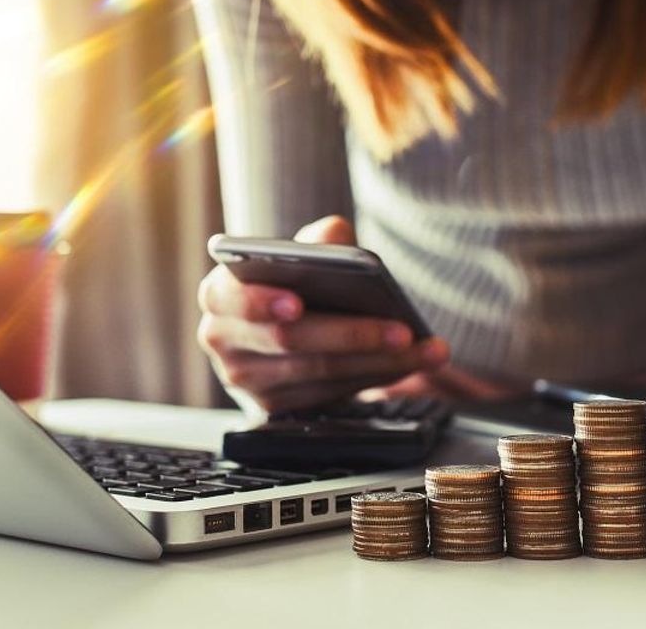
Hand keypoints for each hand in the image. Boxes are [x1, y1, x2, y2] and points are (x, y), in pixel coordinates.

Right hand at [196, 215, 449, 412]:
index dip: (261, 302)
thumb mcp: (298, 254)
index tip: (297, 303)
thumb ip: (317, 241)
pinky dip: (374, 378)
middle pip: (290, 341)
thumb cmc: (289, 283)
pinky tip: (409, 365)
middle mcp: (223, 339)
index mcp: (220, 294)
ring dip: (379, 363)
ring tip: (426, 350)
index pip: (233, 298)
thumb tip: (335, 238)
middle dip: (351, 335)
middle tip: (402, 331)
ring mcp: (246, 379)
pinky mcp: (273, 407)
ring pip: (318, 373)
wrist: (280, 327)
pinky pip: (329, 394)